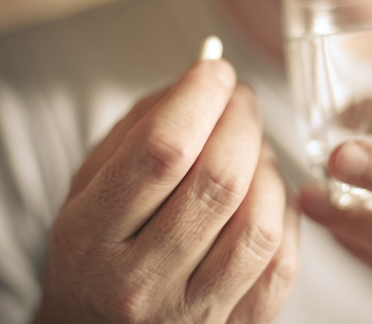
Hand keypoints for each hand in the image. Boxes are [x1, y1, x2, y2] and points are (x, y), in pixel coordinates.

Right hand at [34, 60, 298, 323]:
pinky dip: (284, 215)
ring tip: (252, 150)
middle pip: (218, 182)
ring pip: (258, 224)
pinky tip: (265, 196)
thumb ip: (136, 130)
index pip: (161, 152)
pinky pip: (281, 264)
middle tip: (239, 100)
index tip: (215, 71)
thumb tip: (200, 82)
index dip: (200, 98)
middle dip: (241, 121)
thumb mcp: (87, 190)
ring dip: (267, 168)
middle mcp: (138, 285)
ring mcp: (190, 316)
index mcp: (89, 239)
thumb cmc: (94, 256)